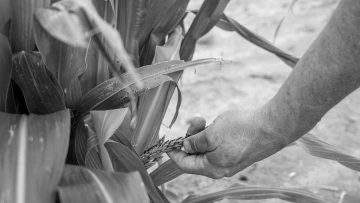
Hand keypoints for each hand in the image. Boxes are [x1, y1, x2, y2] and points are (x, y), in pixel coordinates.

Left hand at [167, 109, 287, 178]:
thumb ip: (195, 143)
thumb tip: (185, 147)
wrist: (272, 126)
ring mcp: (230, 161)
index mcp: (212, 168)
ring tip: (207, 119)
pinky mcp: (238, 153)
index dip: (174, 154)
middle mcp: (220, 168)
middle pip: (196, 155)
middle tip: (197, 120)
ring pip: (207, 148)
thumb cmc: (241, 130)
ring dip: (203, 133)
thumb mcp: (211, 134)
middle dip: (192, 137)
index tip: (167, 143)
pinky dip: (213, 135)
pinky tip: (219, 124)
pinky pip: (218, 146)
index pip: (185, 165)